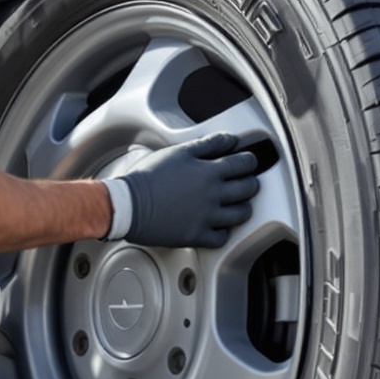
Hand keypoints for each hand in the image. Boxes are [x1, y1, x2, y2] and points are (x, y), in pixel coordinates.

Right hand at [111, 133, 270, 247]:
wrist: (128, 205)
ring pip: (241, 215)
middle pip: (248, 189)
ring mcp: (207, 217)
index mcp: (209, 172)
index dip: (249, 160)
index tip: (248, 161)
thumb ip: (206, 145)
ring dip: (243, 208)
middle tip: (246, 181)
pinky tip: (219, 226)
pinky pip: (222, 238)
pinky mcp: (197, 236)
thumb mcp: (177, 152)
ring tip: (237, 204)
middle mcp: (213, 195)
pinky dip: (223, 232)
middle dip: (251, 183)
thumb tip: (228, 140)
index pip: (244, 163)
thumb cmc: (147, 177)